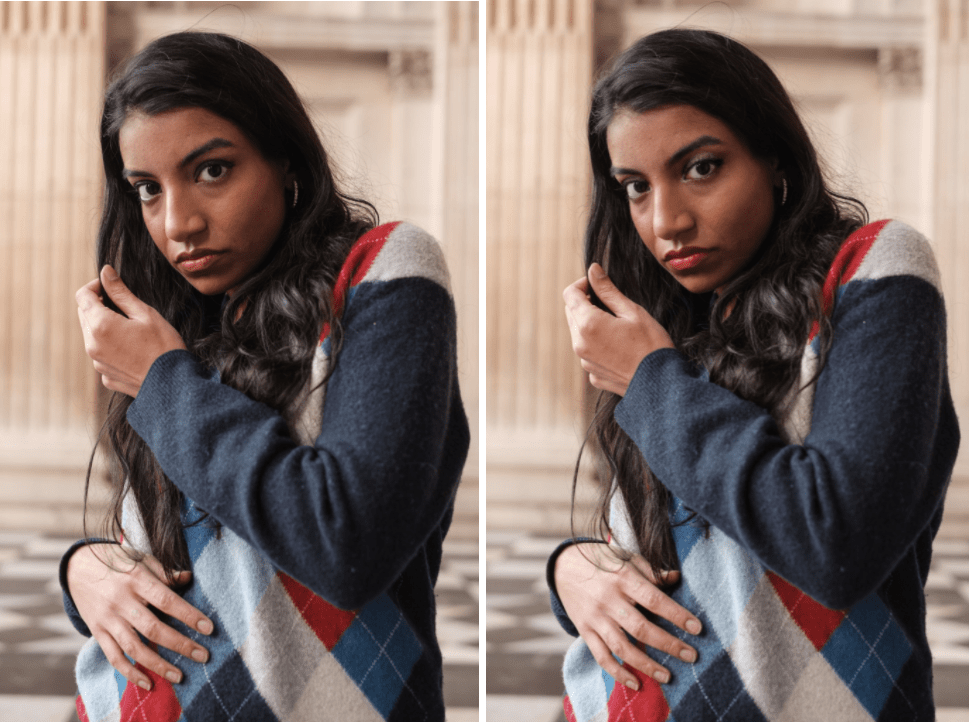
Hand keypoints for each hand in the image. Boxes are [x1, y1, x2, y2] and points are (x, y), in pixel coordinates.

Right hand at [67, 544, 212, 690]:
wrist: (78, 567)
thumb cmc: (118, 561)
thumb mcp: (142, 559)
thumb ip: (165, 572)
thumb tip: (188, 577)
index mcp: (137, 580)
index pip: (167, 600)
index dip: (188, 615)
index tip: (209, 628)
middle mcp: (121, 602)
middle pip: (153, 628)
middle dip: (180, 644)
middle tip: (203, 656)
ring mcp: (108, 619)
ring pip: (134, 647)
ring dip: (158, 664)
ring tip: (180, 676)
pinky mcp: (97, 632)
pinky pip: (114, 656)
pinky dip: (130, 672)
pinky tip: (148, 683)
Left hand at [76, 265, 186, 396]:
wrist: (173, 385)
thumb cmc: (164, 347)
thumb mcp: (145, 314)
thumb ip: (120, 292)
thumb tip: (105, 272)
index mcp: (101, 325)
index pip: (82, 296)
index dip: (95, 286)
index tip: (110, 286)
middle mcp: (92, 345)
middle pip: (84, 315)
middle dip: (99, 306)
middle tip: (124, 307)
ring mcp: (97, 363)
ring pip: (91, 335)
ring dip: (104, 326)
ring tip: (131, 330)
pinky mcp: (105, 376)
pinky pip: (101, 354)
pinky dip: (110, 347)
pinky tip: (133, 349)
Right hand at [555, 542, 701, 689]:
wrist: (563, 567)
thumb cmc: (602, 561)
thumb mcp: (626, 558)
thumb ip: (651, 571)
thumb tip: (676, 577)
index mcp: (622, 578)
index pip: (653, 599)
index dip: (676, 614)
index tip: (697, 628)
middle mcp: (608, 600)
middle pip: (641, 628)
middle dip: (668, 644)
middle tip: (691, 656)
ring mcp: (595, 618)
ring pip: (622, 647)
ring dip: (646, 664)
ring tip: (668, 676)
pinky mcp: (585, 631)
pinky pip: (601, 656)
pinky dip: (617, 673)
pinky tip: (636, 683)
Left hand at [563, 263, 673, 395]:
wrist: (661, 384)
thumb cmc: (651, 345)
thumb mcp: (632, 311)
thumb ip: (608, 290)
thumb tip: (593, 270)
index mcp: (588, 324)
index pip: (570, 294)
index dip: (582, 284)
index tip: (597, 284)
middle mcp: (580, 344)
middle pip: (571, 313)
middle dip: (586, 303)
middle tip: (611, 304)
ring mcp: (584, 361)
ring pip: (578, 333)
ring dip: (590, 324)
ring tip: (617, 327)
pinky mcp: (592, 374)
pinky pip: (587, 352)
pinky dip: (597, 344)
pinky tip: (619, 346)